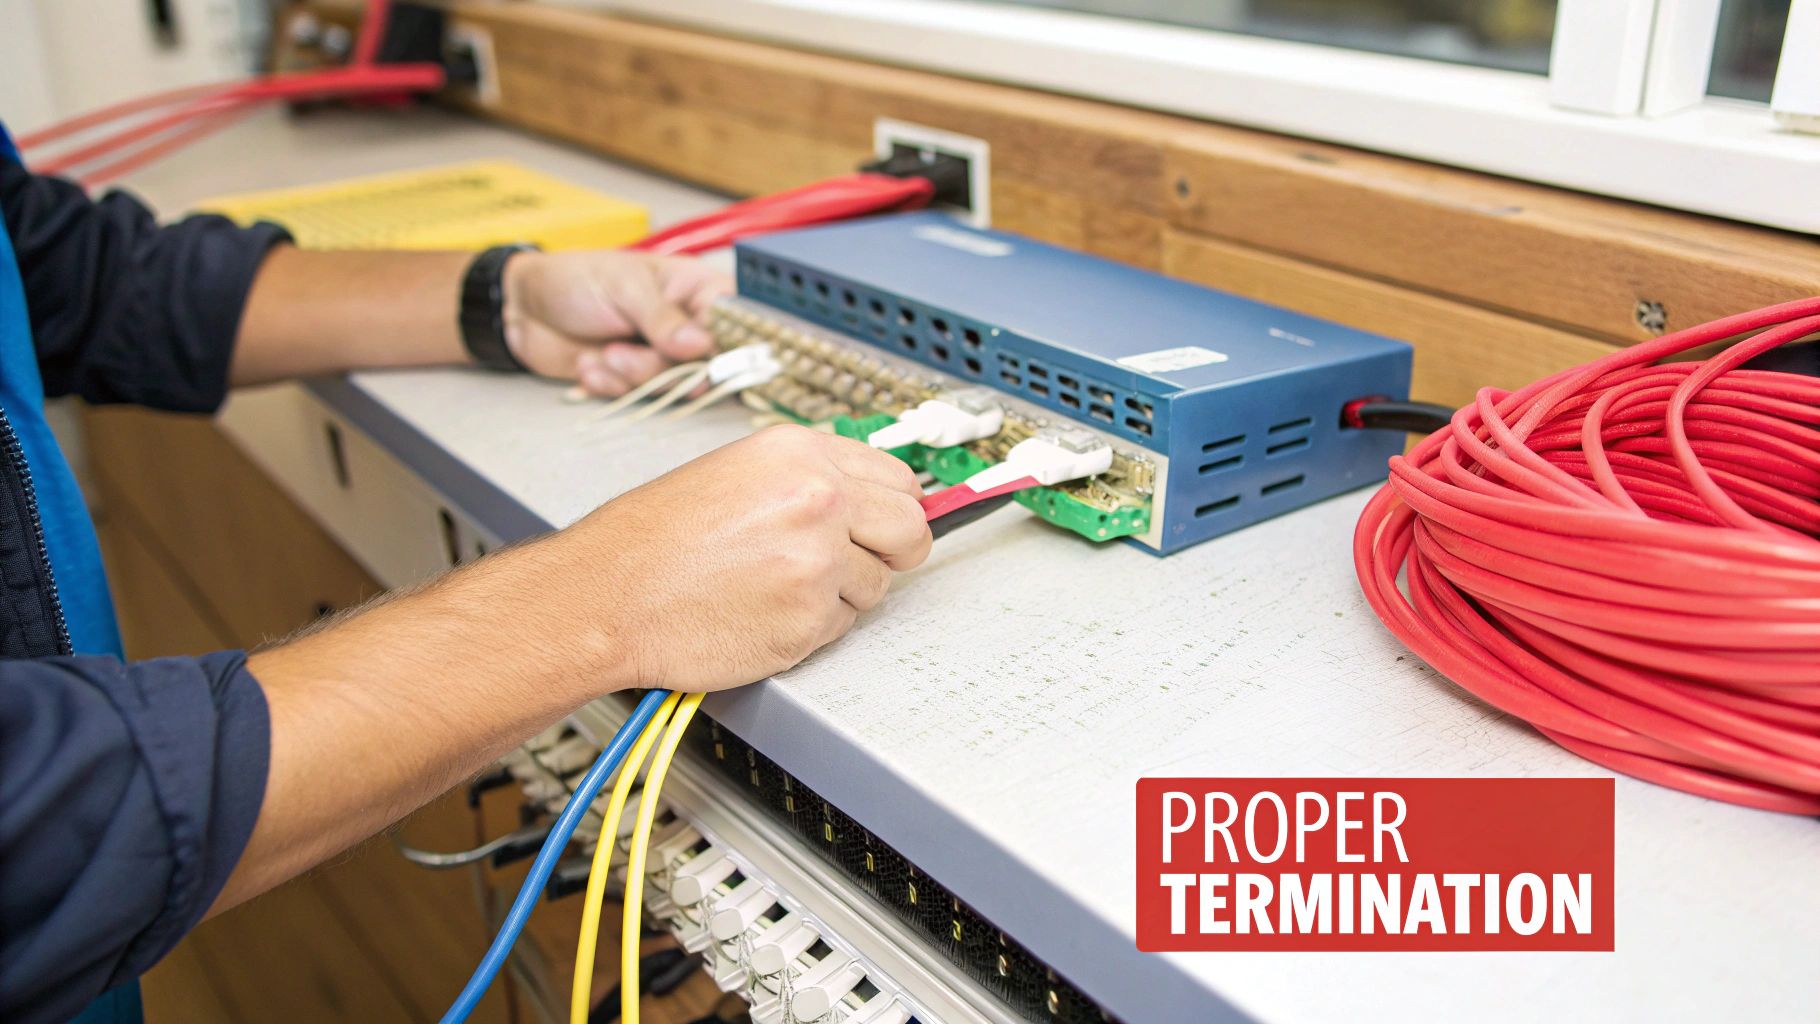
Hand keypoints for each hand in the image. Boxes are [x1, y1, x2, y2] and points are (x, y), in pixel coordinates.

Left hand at [501, 249, 731, 396]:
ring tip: (603, 354)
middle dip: (665, 366)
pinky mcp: (637, 379)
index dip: (732, 344)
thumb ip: (663, 317)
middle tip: (624, 352)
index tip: (711, 359)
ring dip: (633, 375)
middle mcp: (687, 324)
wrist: (522, 308)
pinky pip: (642, 397)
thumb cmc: (576, 279)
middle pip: (709, 363)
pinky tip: (589, 365)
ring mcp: (663, 354)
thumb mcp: (622, 286)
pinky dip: (612, 385)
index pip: (736, 320)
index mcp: (694, 288)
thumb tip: (701, 344)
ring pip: (675, 385)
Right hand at [568, 424, 932, 691]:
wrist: (608, 595)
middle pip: (911, 530)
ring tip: (776, 587)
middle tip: (860, 563)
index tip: (891, 523)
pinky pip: (842, 627)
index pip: (900, 479)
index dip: (895, 508)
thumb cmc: (652, 541)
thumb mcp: (735, 473)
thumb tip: (863, 497)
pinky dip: (811, 628)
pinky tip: (764, 612)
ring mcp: (819, 561)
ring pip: (876, 585)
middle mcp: (818, 499)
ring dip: (841, 594)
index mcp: (800, 454)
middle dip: (893, 552)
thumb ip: (805, 480)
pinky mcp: (810, 619)